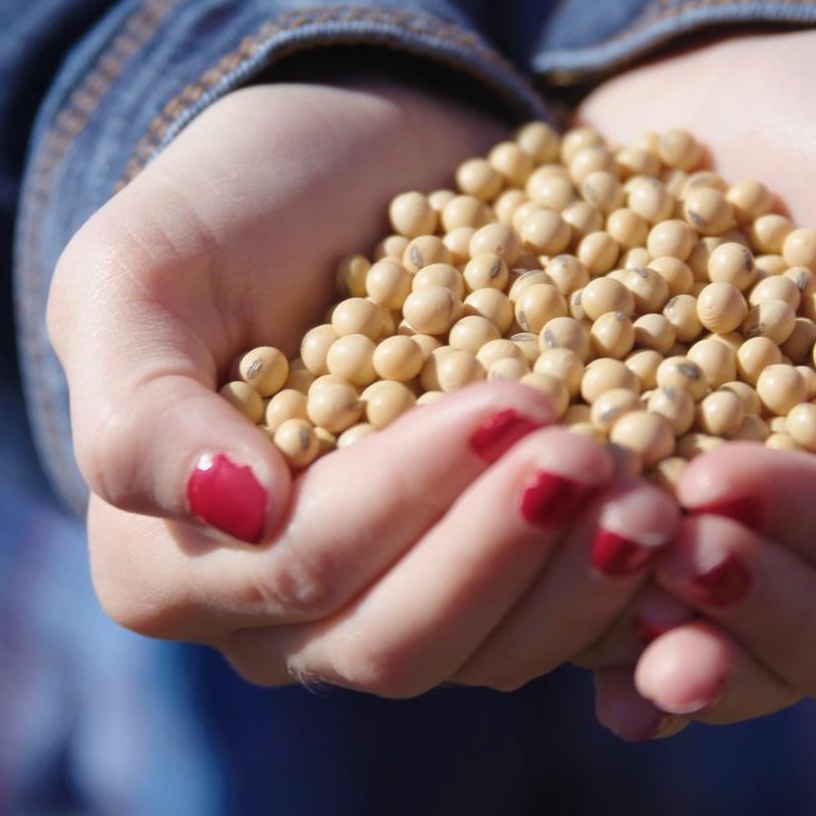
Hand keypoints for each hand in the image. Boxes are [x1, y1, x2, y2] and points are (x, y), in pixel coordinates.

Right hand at [48, 79, 678, 696]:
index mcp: (165, 563)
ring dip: (573, 586)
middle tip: (596, 454)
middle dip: (501, 552)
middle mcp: (270, 617)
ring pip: (481, 658)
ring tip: (655, 496)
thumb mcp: (136, 271)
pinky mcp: (481, 581)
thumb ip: (141, 406)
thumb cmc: (223, 205)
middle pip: (393, 642)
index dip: (405, 501)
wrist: (345, 157)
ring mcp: (384, 606)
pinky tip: (679, 535)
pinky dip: (615, 595)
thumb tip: (241, 510)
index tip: (510, 402)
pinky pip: (548, 634)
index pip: (296, 569)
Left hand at [572, 31, 815, 736]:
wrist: (745, 92)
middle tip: (663, 545)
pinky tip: (567, 660)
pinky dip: (603, 644)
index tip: (717, 478)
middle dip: (750, 605)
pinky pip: (635, 619)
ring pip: (738, 649)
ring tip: (604, 606)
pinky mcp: (650, 517)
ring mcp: (750, 538)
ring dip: (676, 647)